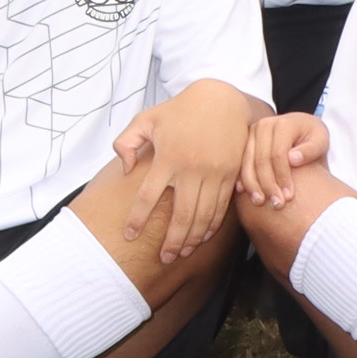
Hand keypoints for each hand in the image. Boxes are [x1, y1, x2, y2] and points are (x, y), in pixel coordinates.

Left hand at [110, 81, 255, 267]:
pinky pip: (221, 207)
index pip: (147, 197)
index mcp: (167, 157)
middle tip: (164, 258)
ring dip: (193, 239)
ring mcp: (214, 173)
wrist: (222, 99)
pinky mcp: (231, 174)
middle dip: (172, 242)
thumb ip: (126, 142)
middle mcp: (191, 169)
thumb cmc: (180, 110)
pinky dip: (212, 226)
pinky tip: (203, 237)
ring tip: (182, 252)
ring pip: (203, 216)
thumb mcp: (146, 118)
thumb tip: (125, 169)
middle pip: (181, 216)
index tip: (129, 236)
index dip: (137, 220)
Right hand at [233, 111, 336, 220]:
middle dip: (268, 184)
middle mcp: (264, 125)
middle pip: (261, 159)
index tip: (289, 196)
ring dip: (253, 184)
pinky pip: (240, 162)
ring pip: (247, 161)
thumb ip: (311, 149)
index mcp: (284, 124)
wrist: (301, 126)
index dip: (283, 177)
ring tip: (260, 202)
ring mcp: (252, 133)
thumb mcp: (321, 140)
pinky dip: (242, 178)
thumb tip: (293, 160)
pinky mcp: (245, 141)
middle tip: (276, 204)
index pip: (279, 154)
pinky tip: (246, 193)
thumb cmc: (313, 137)